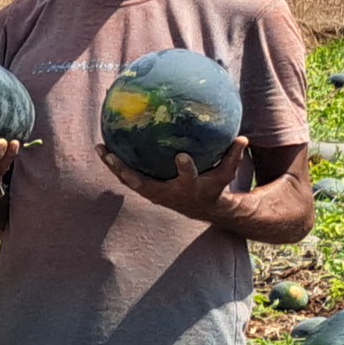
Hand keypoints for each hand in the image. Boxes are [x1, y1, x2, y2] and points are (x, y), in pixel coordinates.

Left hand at [103, 135, 248, 222]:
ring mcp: (153, 192)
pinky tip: (104, 147)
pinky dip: (115, 164)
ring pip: (128, 179)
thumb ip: (234, 156)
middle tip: (112, 156)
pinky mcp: (145, 189)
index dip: (185, 168)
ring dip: (113, 166)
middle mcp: (166, 192)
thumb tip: (244, 137)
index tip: (181, 156)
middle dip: (127, 171)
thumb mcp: (226, 174)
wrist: (199, 207)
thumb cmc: (213, 187)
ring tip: (100, 147)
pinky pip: (127, 175)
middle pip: (143, 183)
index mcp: (188, 186)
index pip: (188, 176)